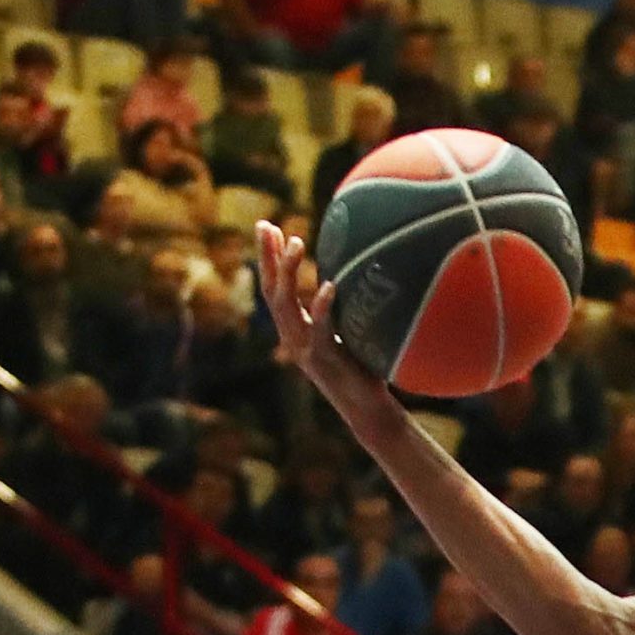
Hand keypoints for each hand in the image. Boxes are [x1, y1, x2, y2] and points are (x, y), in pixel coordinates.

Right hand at [253, 219, 376, 404]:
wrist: (367, 409)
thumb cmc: (363, 368)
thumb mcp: (349, 332)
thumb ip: (345, 307)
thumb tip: (358, 271)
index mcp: (294, 329)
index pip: (273, 287)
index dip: (268, 258)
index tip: (266, 225)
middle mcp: (292, 337)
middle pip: (271, 291)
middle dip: (267, 256)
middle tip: (267, 225)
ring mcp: (305, 349)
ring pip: (286, 306)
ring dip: (288, 272)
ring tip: (295, 242)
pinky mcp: (325, 360)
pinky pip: (320, 330)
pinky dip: (323, 307)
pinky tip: (329, 285)